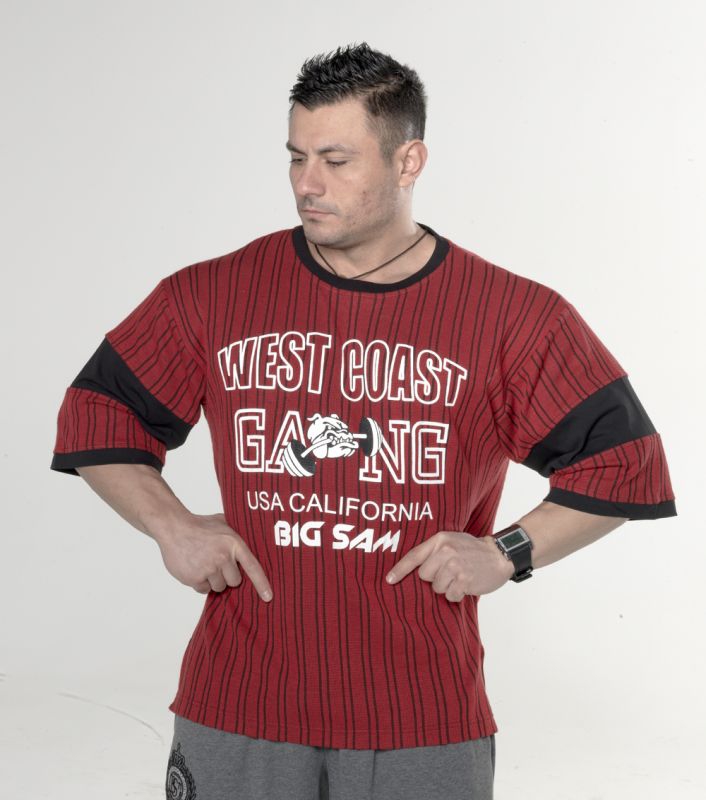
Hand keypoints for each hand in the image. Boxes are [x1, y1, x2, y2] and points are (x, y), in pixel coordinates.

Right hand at [156, 512, 272, 600]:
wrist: (174, 527)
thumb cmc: (199, 525)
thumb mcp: (222, 522)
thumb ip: (237, 531)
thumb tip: (252, 533)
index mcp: (234, 543)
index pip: (253, 567)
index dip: (261, 584)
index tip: (268, 597)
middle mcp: (223, 557)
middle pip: (235, 581)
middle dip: (227, 576)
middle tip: (217, 563)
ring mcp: (209, 568)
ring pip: (219, 587)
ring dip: (213, 580)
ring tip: (204, 563)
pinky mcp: (195, 578)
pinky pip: (204, 590)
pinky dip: (200, 583)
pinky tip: (195, 568)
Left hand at [385, 531, 513, 600]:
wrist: (499, 555)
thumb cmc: (472, 549)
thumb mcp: (451, 540)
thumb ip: (433, 550)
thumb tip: (414, 567)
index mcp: (440, 540)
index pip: (414, 556)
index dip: (400, 569)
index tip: (389, 580)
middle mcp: (446, 551)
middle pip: (424, 576)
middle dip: (434, 578)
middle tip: (450, 571)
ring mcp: (455, 566)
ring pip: (436, 588)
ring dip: (447, 587)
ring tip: (459, 576)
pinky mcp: (464, 580)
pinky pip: (450, 595)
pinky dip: (457, 594)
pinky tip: (466, 584)